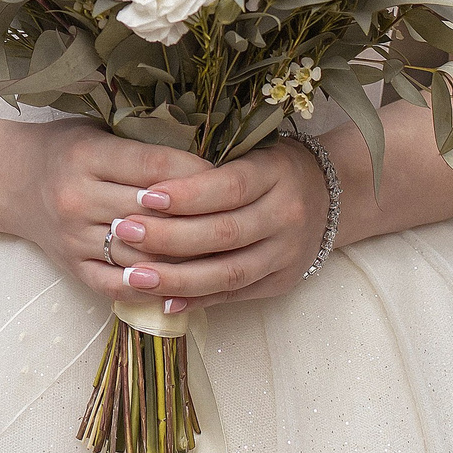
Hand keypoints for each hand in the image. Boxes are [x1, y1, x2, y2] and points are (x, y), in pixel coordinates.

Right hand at [1, 122, 213, 309]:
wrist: (10, 180)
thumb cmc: (64, 149)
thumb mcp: (97, 131)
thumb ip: (143, 145)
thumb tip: (208, 160)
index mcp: (86, 155)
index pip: (155, 166)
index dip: (198, 174)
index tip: (231, 176)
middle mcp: (76, 198)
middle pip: (152, 215)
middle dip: (201, 219)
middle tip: (239, 220)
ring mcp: (72, 237)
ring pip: (141, 254)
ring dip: (184, 258)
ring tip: (222, 254)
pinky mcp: (72, 267)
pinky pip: (117, 285)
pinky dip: (152, 287)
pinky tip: (182, 284)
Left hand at [105, 138, 331, 310]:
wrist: (329, 195)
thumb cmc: (270, 166)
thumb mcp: (248, 151)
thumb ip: (208, 167)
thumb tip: (147, 185)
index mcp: (275, 174)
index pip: (228, 188)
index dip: (186, 194)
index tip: (144, 196)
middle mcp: (286, 215)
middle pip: (224, 233)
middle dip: (169, 236)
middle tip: (123, 231)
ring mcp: (287, 253)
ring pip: (229, 272)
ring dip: (177, 278)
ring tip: (135, 276)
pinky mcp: (281, 281)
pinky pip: (235, 294)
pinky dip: (198, 300)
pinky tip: (163, 300)